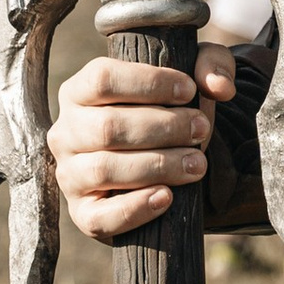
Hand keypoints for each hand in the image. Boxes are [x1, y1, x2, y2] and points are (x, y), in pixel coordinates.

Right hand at [49, 50, 237, 241]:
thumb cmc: (171, 111)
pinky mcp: (83, 214)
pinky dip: (135, 208)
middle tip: (201, 129)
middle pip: (106, 126)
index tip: (189, 91)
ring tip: (197, 163)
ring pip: (103, 170)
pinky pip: (100, 218)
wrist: (163, 164)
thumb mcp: (192, 79)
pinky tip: (167, 196)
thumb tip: (219, 87)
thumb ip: (211, 65)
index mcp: (78, 92)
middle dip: (163, 128)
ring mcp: (69, 175)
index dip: (149, 83)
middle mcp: (65, 133)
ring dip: (158, 166)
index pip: (102, 79)